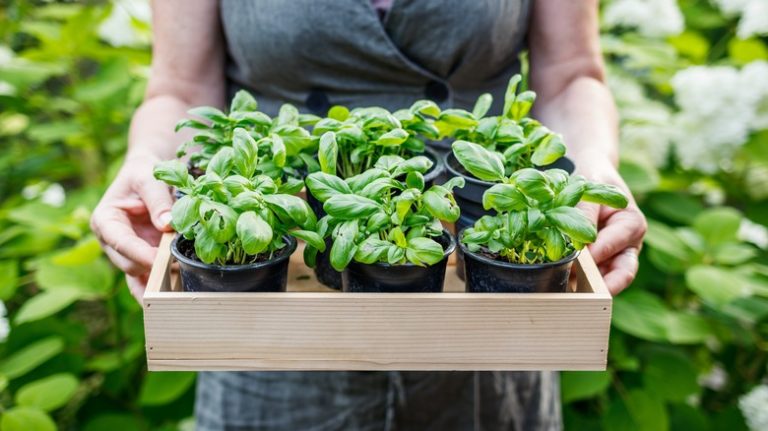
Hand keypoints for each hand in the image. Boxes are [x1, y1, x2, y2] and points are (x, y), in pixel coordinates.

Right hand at [90, 153, 174, 300]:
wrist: (147, 175)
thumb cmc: (144, 174)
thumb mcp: (150, 179)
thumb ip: (158, 201)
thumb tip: (167, 225)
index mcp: (105, 221)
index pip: (121, 242)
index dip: (140, 253)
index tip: (160, 260)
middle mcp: (111, 241)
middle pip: (129, 263)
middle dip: (153, 270)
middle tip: (180, 273)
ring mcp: (126, 253)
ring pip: (138, 275)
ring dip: (158, 282)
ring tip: (179, 292)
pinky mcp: (140, 258)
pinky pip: (146, 279)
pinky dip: (159, 289)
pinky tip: (172, 300)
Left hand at [574, 156, 646, 294]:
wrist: (593, 179)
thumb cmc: (594, 182)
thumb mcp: (590, 191)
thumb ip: (584, 216)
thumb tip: (577, 244)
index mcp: (632, 224)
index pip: (613, 245)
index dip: (594, 256)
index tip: (574, 264)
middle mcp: (629, 245)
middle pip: (623, 273)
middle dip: (603, 287)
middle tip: (581, 297)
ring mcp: (616, 257)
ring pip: (608, 280)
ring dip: (589, 289)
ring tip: (567, 297)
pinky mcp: (602, 263)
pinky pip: (593, 278)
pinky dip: (580, 285)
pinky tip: (562, 289)